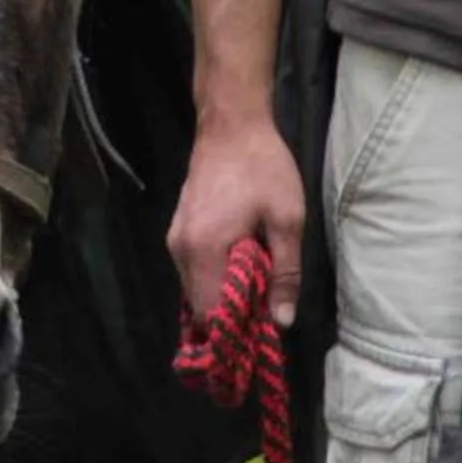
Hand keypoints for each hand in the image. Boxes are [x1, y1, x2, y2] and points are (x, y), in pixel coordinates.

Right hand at [167, 112, 306, 326]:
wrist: (231, 123)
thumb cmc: (263, 168)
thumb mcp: (287, 219)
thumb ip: (285, 273)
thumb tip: (281, 321)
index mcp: (204, 251)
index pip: (209, 315)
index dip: (234, 333)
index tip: (259, 339)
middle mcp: (180, 250)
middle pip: (199, 305)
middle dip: (230, 318)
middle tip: (265, 317)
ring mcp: (175, 238)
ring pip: (195, 288)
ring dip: (222, 297)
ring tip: (258, 293)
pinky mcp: (179, 228)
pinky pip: (193, 270)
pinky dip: (214, 279)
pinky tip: (241, 271)